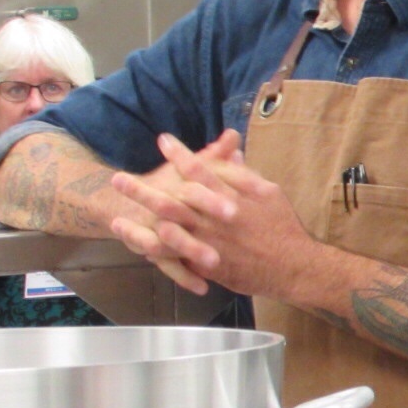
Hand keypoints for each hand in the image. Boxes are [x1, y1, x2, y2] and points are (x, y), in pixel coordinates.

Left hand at [110, 129, 321, 299]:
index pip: (199, 170)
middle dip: (142, 190)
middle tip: (118, 179)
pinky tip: (138, 246)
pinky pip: (177, 258)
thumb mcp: (271, 193)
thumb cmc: (284, 228)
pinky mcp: (208, 264)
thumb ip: (246, 175)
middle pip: (171, 201)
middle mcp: (214, 219)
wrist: (293, 266)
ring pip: (167, 231)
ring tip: (114, 219)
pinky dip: (158, 252)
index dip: (179, 154)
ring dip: (139, 225)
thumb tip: (231, 155)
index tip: (163, 140)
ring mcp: (209, 243)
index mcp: (230, 197)